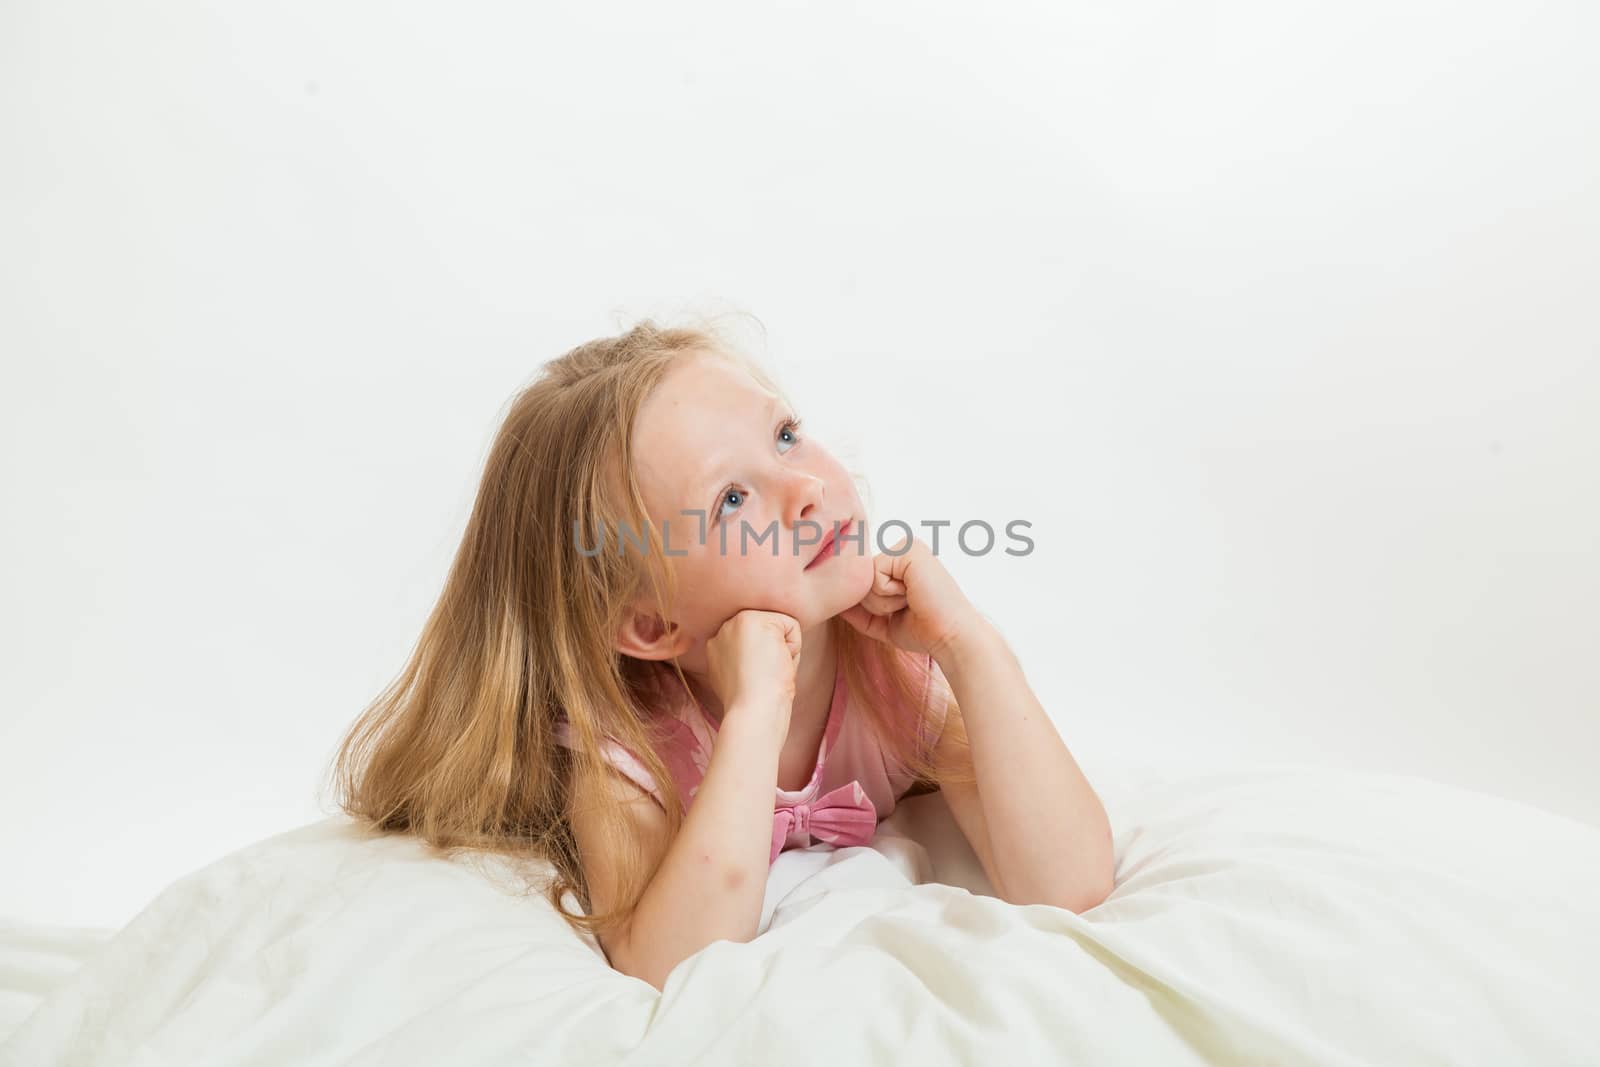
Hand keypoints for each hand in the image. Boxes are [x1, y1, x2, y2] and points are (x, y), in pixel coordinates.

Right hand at [703, 609, 802, 736]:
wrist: (752, 712)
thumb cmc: (752, 705)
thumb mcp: (740, 679)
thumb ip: (742, 658)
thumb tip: (764, 652)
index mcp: (716, 645)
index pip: (755, 641)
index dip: (764, 662)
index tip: (755, 682)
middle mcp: (722, 629)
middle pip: (769, 631)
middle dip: (774, 653)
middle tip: (763, 677)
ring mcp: (737, 622)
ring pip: (780, 627)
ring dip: (783, 651)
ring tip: (769, 671)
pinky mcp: (756, 619)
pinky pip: (792, 626)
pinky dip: (794, 648)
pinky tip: (777, 664)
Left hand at [839, 532, 983, 659]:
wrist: (950, 637)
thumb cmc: (924, 631)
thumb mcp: (884, 621)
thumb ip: (860, 611)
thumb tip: (835, 605)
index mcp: (900, 563)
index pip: (863, 580)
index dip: (874, 604)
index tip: (904, 610)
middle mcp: (904, 550)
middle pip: (860, 577)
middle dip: (876, 603)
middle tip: (908, 606)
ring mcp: (907, 547)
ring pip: (865, 576)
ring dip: (883, 600)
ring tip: (911, 601)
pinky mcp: (909, 550)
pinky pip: (874, 574)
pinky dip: (888, 593)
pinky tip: (911, 595)